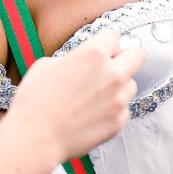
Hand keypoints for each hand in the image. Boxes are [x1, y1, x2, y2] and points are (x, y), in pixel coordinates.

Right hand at [8, 30, 144, 163]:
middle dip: (125, 57)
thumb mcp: (47, 64)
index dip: (104, 42)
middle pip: (137, 55)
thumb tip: (81, 61)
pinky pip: (123, 109)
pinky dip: (112, 109)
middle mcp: (112, 75)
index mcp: (93, 54)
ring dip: (119, 85)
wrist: (35, 137)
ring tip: (96, 94)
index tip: (100, 48)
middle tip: (111, 65)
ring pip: (131, 84)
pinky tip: (92, 112)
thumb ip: (73, 58)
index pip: (114, 36)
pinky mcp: (118, 122)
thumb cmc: (36, 100)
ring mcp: (118, 100)